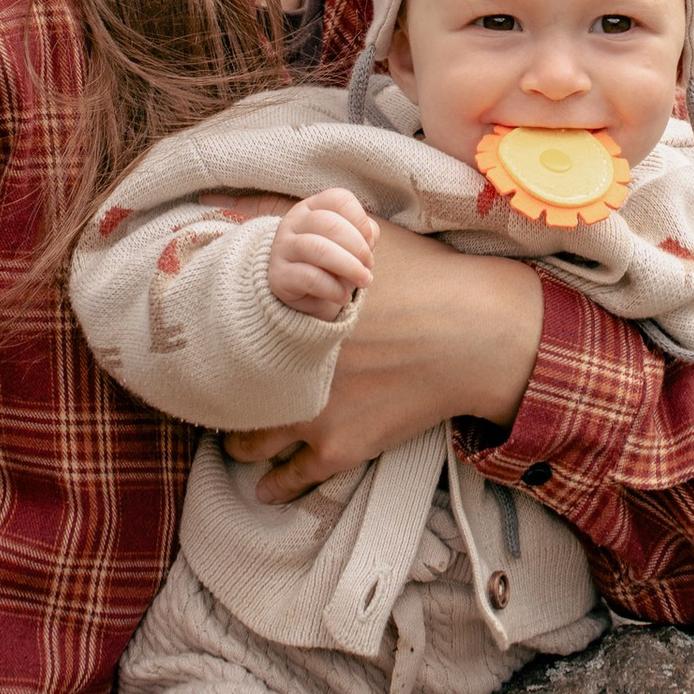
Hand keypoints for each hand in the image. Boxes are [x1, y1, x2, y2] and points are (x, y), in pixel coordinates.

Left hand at [227, 217, 542, 501]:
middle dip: (226, 399)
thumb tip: (246, 205)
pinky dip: (274, 486)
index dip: (221, 345)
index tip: (218, 350)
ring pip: (252, 442)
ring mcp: (310, 411)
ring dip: (242, 444)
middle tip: (224, 399)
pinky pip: (292, 478)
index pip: (228, 338)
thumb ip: (304, 222)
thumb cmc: (426, 276)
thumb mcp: (361, 235)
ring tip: (239, 443)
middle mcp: (288, 366)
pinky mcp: (339, 447)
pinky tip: (265, 488)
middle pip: (233, 394)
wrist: (475, 333)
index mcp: (287, 315)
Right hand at [267, 187, 375, 319]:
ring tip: (363, 280)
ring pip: (318, 248)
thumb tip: (369, 236)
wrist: (301, 294)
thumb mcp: (349, 245)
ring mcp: (282, 248)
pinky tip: (343, 297)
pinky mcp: (278, 276)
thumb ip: (363, 235)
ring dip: (349, 266)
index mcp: (311, 207)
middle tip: (368, 266)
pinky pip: (309, 278)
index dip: (360, 221)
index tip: (370, 242)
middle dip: (357, 247)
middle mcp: (293, 222)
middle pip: (329, 223)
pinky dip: (333, 288)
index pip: (339, 199)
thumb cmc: (331, 263)